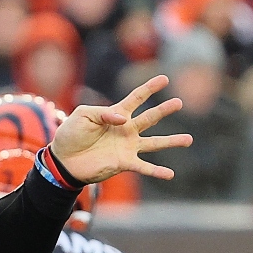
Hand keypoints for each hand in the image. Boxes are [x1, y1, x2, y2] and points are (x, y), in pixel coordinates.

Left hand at [49, 75, 192, 182]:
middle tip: (179, 102)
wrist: (64, 159)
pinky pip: (143, 167)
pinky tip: (170, 174)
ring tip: (188, 139)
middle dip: (164, 109)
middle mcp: (126, 130)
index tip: (164, 78)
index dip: (149, 88)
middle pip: (150, 117)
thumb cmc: (71, 134)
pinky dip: (157, 171)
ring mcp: (127, 147)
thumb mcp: (83, 115)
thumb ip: (103, 113)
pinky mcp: (124, 163)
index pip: (136, 98)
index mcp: (116, 115)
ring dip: (171, 141)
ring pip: (154, 143)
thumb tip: (124, 119)